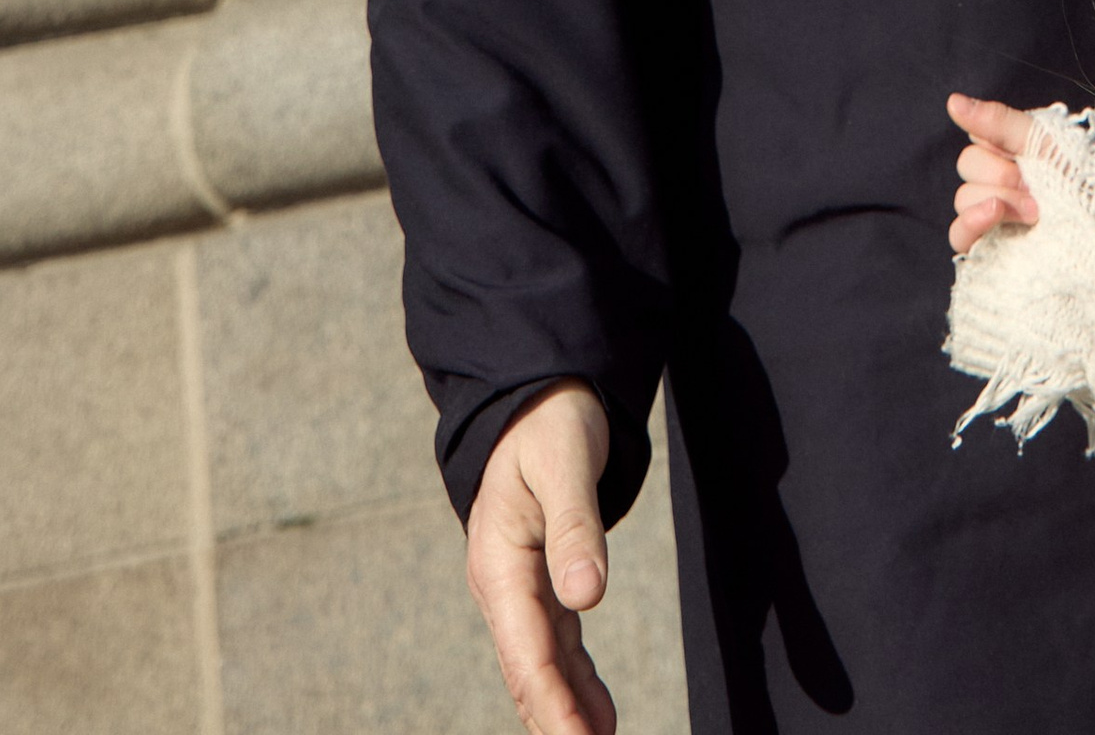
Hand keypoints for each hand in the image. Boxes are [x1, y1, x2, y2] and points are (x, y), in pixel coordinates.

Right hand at [466, 382, 616, 734]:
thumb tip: (588, 595)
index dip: (554, 705)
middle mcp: (501, 584)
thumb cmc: (548, 421)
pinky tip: (595, 715)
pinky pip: (555, 644)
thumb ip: (575, 527)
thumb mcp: (564, 462)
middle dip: (554, 722)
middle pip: (528, 670)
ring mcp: (518, 587)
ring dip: (564, 711)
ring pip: (540, 665)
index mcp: (499, 562)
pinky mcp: (540, 581)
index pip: (528, 651)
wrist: (533, 392)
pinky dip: (574, 682)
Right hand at [947, 92, 1040, 254]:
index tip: (1020, 151)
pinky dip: (971, 222)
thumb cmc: (1083, 182)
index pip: (978, 136)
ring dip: (999, 199)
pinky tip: (992, 214)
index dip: (994, 140)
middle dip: (1001, 174)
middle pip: (968, 165)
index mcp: (1013, 153)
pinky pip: (959, 236)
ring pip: (964, 198)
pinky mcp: (991, 249)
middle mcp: (1000, 183)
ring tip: (1035, 212)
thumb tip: (952, 101)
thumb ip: (1000, 122)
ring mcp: (994, 218)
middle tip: (1034, 187)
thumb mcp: (1045, 143)